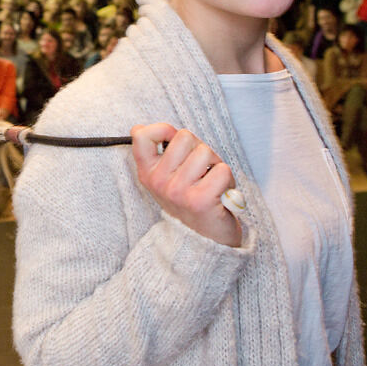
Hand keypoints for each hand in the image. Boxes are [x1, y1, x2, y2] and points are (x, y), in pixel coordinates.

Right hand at [131, 123, 241, 246]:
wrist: (204, 237)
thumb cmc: (188, 197)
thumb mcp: (164, 175)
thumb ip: (156, 151)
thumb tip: (138, 128)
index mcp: (147, 172)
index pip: (143, 135)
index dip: (163, 130)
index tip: (173, 142)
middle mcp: (158, 182)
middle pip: (184, 137)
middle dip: (199, 148)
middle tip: (200, 169)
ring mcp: (178, 192)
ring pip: (205, 152)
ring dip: (215, 164)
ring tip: (211, 181)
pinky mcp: (200, 200)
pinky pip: (222, 170)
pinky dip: (227, 179)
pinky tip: (220, 193)